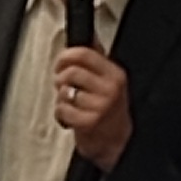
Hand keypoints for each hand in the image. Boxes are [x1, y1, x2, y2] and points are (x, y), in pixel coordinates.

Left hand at [54, 44, 133, 170]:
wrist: (119, 143)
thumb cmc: (111, 112)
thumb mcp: (110, 81)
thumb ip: (97, 60)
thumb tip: (89, 37)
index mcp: (114, 75)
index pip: (85, 54)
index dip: (66, 56)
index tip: (60, 62)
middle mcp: (109, 89)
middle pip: (71, 72)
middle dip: (60, 79)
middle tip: (64, 86)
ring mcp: (99, 106)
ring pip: (64, 91)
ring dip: (61, 98)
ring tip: (70, 104)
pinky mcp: (88, 122)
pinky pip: (62, 109)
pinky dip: (61, 114)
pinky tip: (70, 117)